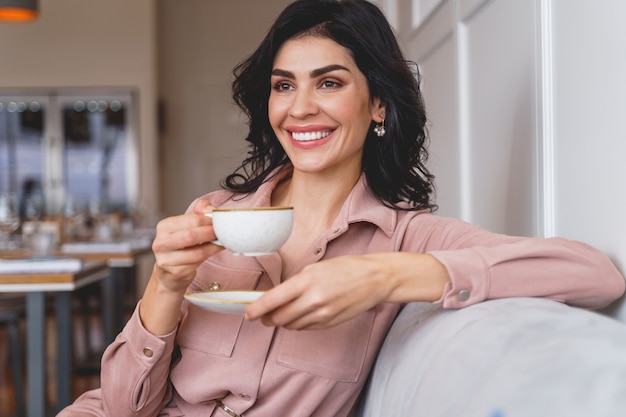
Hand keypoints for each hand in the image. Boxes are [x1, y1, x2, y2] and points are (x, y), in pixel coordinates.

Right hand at [151, 198, 223, 293]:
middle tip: (222, 232)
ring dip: (214, 246)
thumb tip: (211, 209)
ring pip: (197, 252)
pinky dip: (210, 255)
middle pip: (191, 236)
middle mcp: (161, 243)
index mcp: (164, 227)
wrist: (168, 274)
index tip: (217, 221)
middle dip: (211, 233)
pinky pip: (198, 263)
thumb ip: (199, 211)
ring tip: (221, 242)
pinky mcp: (176, 273)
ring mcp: (167, 260)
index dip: (208, 221)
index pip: (190, 220)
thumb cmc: (180, 246)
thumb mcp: (186, 225)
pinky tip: (214, 251)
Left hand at [245, 252, 448, 329]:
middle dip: (267, 318)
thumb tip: (275, 297)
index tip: (247, 314)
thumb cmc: (346, 268)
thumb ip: (295, 283)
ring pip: (291, 325)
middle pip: (279, 318)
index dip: (256, 310)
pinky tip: (301, 314)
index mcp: (307, 281)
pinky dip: (298, 323)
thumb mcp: (315, 268)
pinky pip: (306, 328)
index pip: (273, 300)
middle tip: (262, 315)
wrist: (375, 279)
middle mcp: (313, 300)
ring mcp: (322, 314)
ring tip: (282, 313)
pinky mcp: (330, 323)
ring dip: (282, 322)